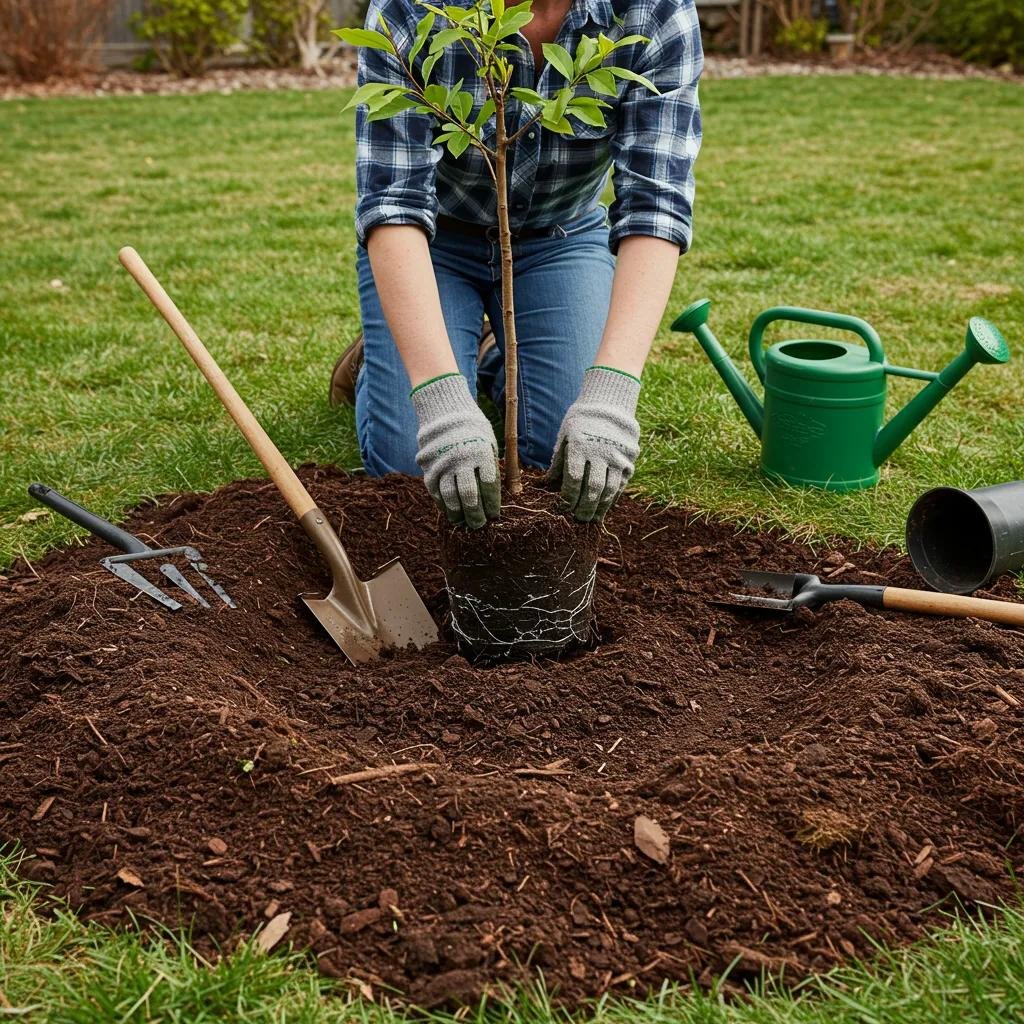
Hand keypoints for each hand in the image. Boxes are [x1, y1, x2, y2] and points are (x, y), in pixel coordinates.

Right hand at [411, 373, 500, 528]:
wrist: (445, 410)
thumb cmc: (473, 429)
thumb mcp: (489, 443)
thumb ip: (493, 468)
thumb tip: (499, 495)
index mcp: (482, 453)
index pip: (489, 487)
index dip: (492, 504)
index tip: (495, 515)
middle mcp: (463, 459)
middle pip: (470, 496)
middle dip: (476, 515)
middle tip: (479, 525)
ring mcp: (444, 463)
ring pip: (451, 497)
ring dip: (458, 513)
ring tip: (463, 522)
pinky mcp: (429, 466)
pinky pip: (435, 491)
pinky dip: (442, 504)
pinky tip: (449, 511)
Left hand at [547, 366, 640, 522]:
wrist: (610, 404)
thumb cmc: (581, 422)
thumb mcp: (565, 437)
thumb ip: (558, 462)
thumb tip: (544, 485)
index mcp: (581, 446)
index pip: (573, 479)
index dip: (566, 498)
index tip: (561, 509)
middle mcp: (600, 452)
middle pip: (592, 488)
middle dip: (583, 508)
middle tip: (577, 519)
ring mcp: (618, 457)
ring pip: (609, 490)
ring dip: (599, 508)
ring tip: (591, 518)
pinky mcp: (629, 460)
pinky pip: (621, 485)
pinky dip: (612, 499)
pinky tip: (604, 507)